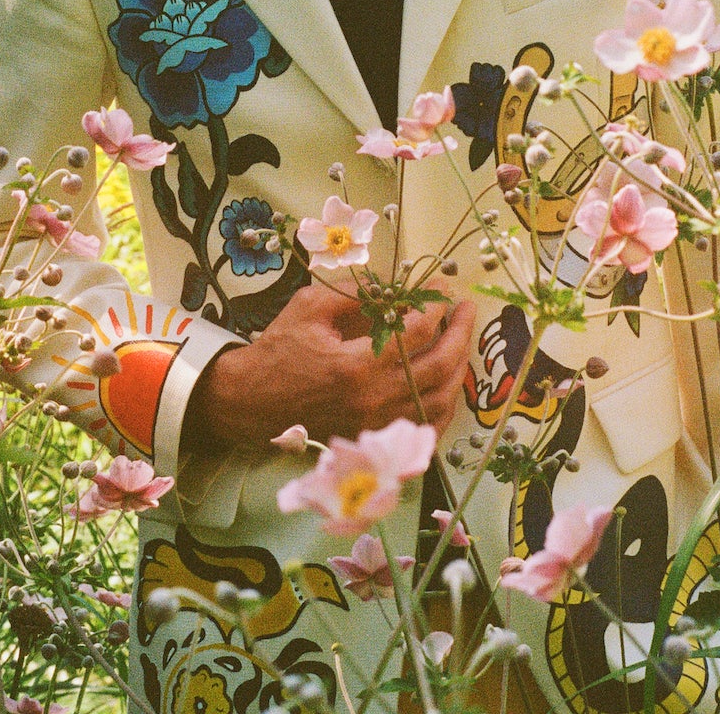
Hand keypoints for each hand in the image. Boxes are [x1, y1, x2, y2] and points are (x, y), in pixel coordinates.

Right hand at [183, 282, 475, 454]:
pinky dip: (445, 405)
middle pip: (438, 369)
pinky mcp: (374, 437)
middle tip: (466, 308)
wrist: (253, 400)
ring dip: (459, 368)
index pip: (415, 334)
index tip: (442, 288)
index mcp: (355, 366)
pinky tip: (448, 381)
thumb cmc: (279, 349)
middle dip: (460, 334)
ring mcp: (375, 425)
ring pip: (439, 402)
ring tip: (462, 339)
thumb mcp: (311, 306)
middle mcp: (371, 400)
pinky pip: (425, 429)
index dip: (436, 307)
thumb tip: (396, 283)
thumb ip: (356, 292)